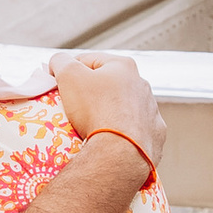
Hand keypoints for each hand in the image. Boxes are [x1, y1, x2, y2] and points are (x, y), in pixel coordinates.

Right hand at [49, 48, 166, 170]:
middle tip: (73, 107)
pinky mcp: (154, 135)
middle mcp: (142, 85)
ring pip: (122, 107)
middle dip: (90, 93)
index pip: (88, 61)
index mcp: (124, 66)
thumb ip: (61, 61)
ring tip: (91, 126)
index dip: (69, 72)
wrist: (119, 151)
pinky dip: (122, 133)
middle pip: (107, 84)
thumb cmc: (94, 109)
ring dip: (107, 112)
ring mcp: (151, 111)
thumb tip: (58, 62)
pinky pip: (134, 130)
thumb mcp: (69, 76)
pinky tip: (111, 139)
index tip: (58, 86)